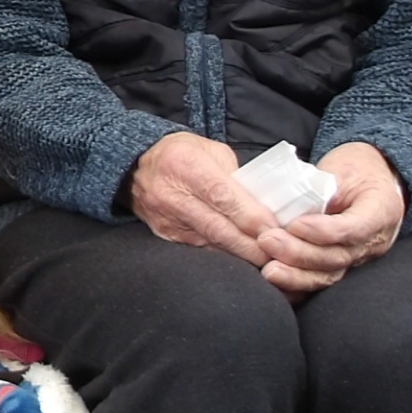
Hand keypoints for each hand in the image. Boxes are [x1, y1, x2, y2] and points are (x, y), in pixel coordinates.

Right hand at [129, 131, 276, 265]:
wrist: (132, 167)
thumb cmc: (179, 154)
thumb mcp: (210, 151)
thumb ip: (236, 176)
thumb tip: (262, 205)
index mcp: (186, 165)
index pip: (222, 196)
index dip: (250, 217)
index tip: (274, 230)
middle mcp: (172, 194)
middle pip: (217, 228)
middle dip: (251, 245)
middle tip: (279, 254)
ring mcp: (166, 219)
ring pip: (209, 244)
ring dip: (240, 255)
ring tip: (267, 262)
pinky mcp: (164, 235)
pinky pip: (198, 250)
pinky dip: (223, 257)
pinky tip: (242, 261)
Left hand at [256, 142, 405, 296]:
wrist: (375, 180)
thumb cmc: (357, 169)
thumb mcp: (344, 168)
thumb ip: (322, 187)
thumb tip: (291, 207)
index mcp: (381, 211)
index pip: (355, 229)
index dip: (324, 232)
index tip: (295, 225)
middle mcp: (374, 242)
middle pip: (338, 257)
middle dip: (300, 254)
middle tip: (268, 242)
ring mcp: (359, 258)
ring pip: (329, 275)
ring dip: (296, 276)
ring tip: (268, 271)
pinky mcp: (342, 266)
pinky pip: (320, 281)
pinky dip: (296, 285)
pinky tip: (275, 284)